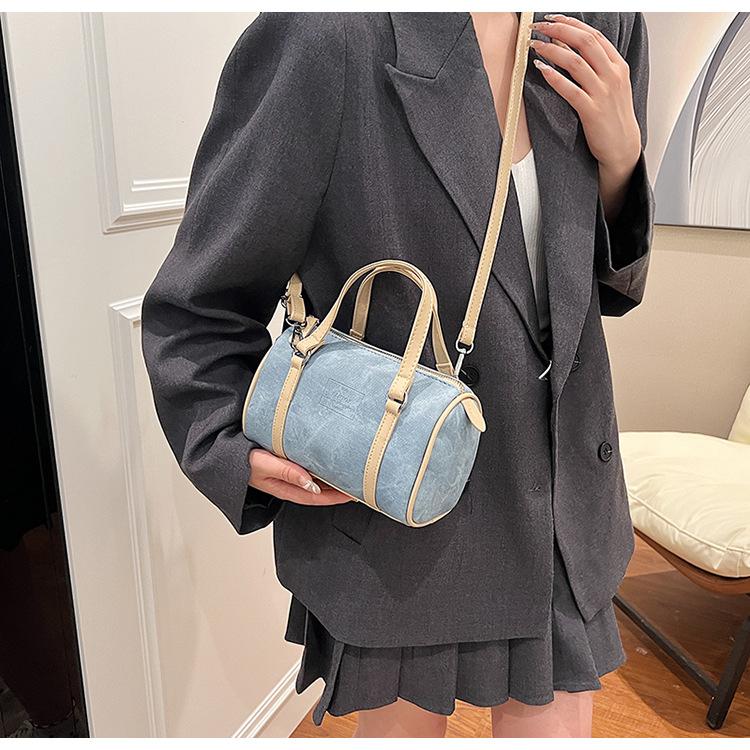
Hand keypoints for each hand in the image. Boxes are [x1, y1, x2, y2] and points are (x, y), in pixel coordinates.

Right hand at [248, 447, 352, 505]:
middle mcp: (290, 485)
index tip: (354, 493)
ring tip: (350, 474)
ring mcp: (288, 477)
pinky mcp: (286, 467)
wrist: (227, 457)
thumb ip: (287, 472)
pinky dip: (321, 470)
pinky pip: (309, 472)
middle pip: (321, 491)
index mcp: (286, 489)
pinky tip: (329, 464)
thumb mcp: (265, 465)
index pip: (318, 496)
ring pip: (316, 482)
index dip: (337, 497)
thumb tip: (310, 482)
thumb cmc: (243, 462)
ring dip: (332, 480)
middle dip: (340, 490)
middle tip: (359, 483)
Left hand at [529, 14, 641, 219]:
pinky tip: (541, 70)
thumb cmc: (613, 117)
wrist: (623, 147)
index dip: (571, 24)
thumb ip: (597, 66)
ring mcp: (603, 92)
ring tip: (534, 46)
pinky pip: (570, 90)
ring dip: (552, 50)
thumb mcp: (612, 85)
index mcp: (618, 65)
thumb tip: (569, 48)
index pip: (593, 35)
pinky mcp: (592, 111)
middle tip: (539, 28)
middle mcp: (612, 75)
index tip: (552, 19)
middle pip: (584, 42)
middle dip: (559, 30)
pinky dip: (554, 77)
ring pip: (575, 62)